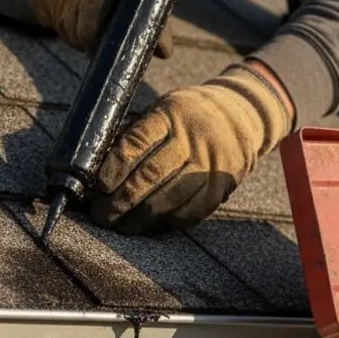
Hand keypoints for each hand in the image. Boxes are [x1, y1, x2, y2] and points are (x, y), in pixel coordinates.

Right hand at [31, 0, 170, 56]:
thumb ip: (154, 10)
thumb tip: (163, 52)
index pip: (89, 29)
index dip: (99, 44)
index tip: (110, 46)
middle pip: (75, 35)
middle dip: (91, 40)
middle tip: (106, 32)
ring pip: (63, 31)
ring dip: (77, 31)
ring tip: (92, 14)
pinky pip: (49, 21)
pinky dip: (63, 20)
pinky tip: (75, 4)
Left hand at [90, 63, 294, 233]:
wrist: (240, 114)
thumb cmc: (187, 116)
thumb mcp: (163, 111)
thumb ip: (136, 136)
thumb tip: (98, 173)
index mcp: (170, 113)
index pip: (137, 141)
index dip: (114, 167)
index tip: (97, 187)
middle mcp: (192, 137)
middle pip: (151, 174)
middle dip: (121, 200)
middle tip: (102, 215)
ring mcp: (210, 162)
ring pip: (171, 197)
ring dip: (141, 217)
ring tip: (122, 226)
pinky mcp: (222, 184)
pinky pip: (192, 210)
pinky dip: (168, 222)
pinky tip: (151, 226)